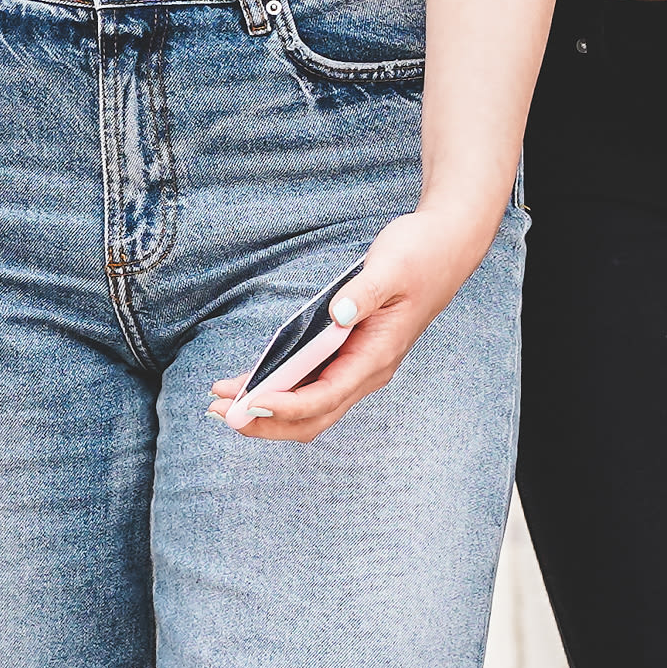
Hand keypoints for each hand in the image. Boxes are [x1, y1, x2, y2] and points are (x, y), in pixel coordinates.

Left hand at [205, 202, 497, 441]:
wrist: (446, 247)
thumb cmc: (420, 255)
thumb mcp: (391, 267)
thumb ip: (362, 293)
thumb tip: (337, 316)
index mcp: (377, 356)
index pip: (326, 397)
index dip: (286, 405)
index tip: (250, 403)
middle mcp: (367, 371)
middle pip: (312, 416)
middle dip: (265, 420)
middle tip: (219, 413)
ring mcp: (358, 366)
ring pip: (308, 406)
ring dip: (265, 409)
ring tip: (220, 403)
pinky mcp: (349, 354)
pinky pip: (310, 383)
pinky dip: (278, 387)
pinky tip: (247, 383)